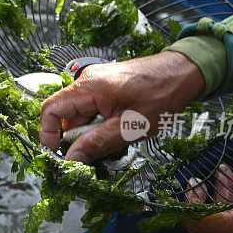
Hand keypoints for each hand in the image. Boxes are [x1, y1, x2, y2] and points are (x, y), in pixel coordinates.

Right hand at [39, 51, 204, 161]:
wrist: (185, 72)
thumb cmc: (161, 95)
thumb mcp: (128, 127)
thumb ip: (96, 144)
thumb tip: (71, 159)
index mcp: (88, 87)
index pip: (50, 110)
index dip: (47, 134)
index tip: (57, 154)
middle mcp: (87, 81)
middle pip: (67, 116)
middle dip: (77, 138)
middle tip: (97, 153)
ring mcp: (97, 83)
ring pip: (81, 115)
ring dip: (92, 133)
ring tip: (116, 139)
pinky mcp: (106, 87)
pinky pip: (93, 110)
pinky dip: (101, 124)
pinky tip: (119, 129)